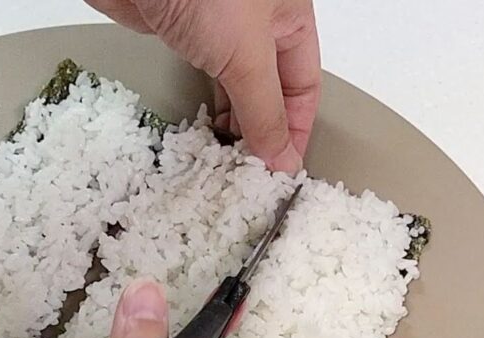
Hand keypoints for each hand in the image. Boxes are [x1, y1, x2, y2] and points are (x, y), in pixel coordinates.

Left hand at [87, 0, 320, 172]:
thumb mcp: (247, 55)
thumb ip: (265, 109)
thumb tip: (281, 155)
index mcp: (290, 18)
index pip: (303, 86)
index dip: (296, 130)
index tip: (282, 170)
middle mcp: (257, 25)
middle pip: (270, 90)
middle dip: (263, 132)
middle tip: (252, 172)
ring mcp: (217, 29)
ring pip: (235, 88)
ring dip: (233, 125)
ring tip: (229, 161)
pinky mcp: (180, 33)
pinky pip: (202, 81)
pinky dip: (204, 110)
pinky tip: (204, 133)